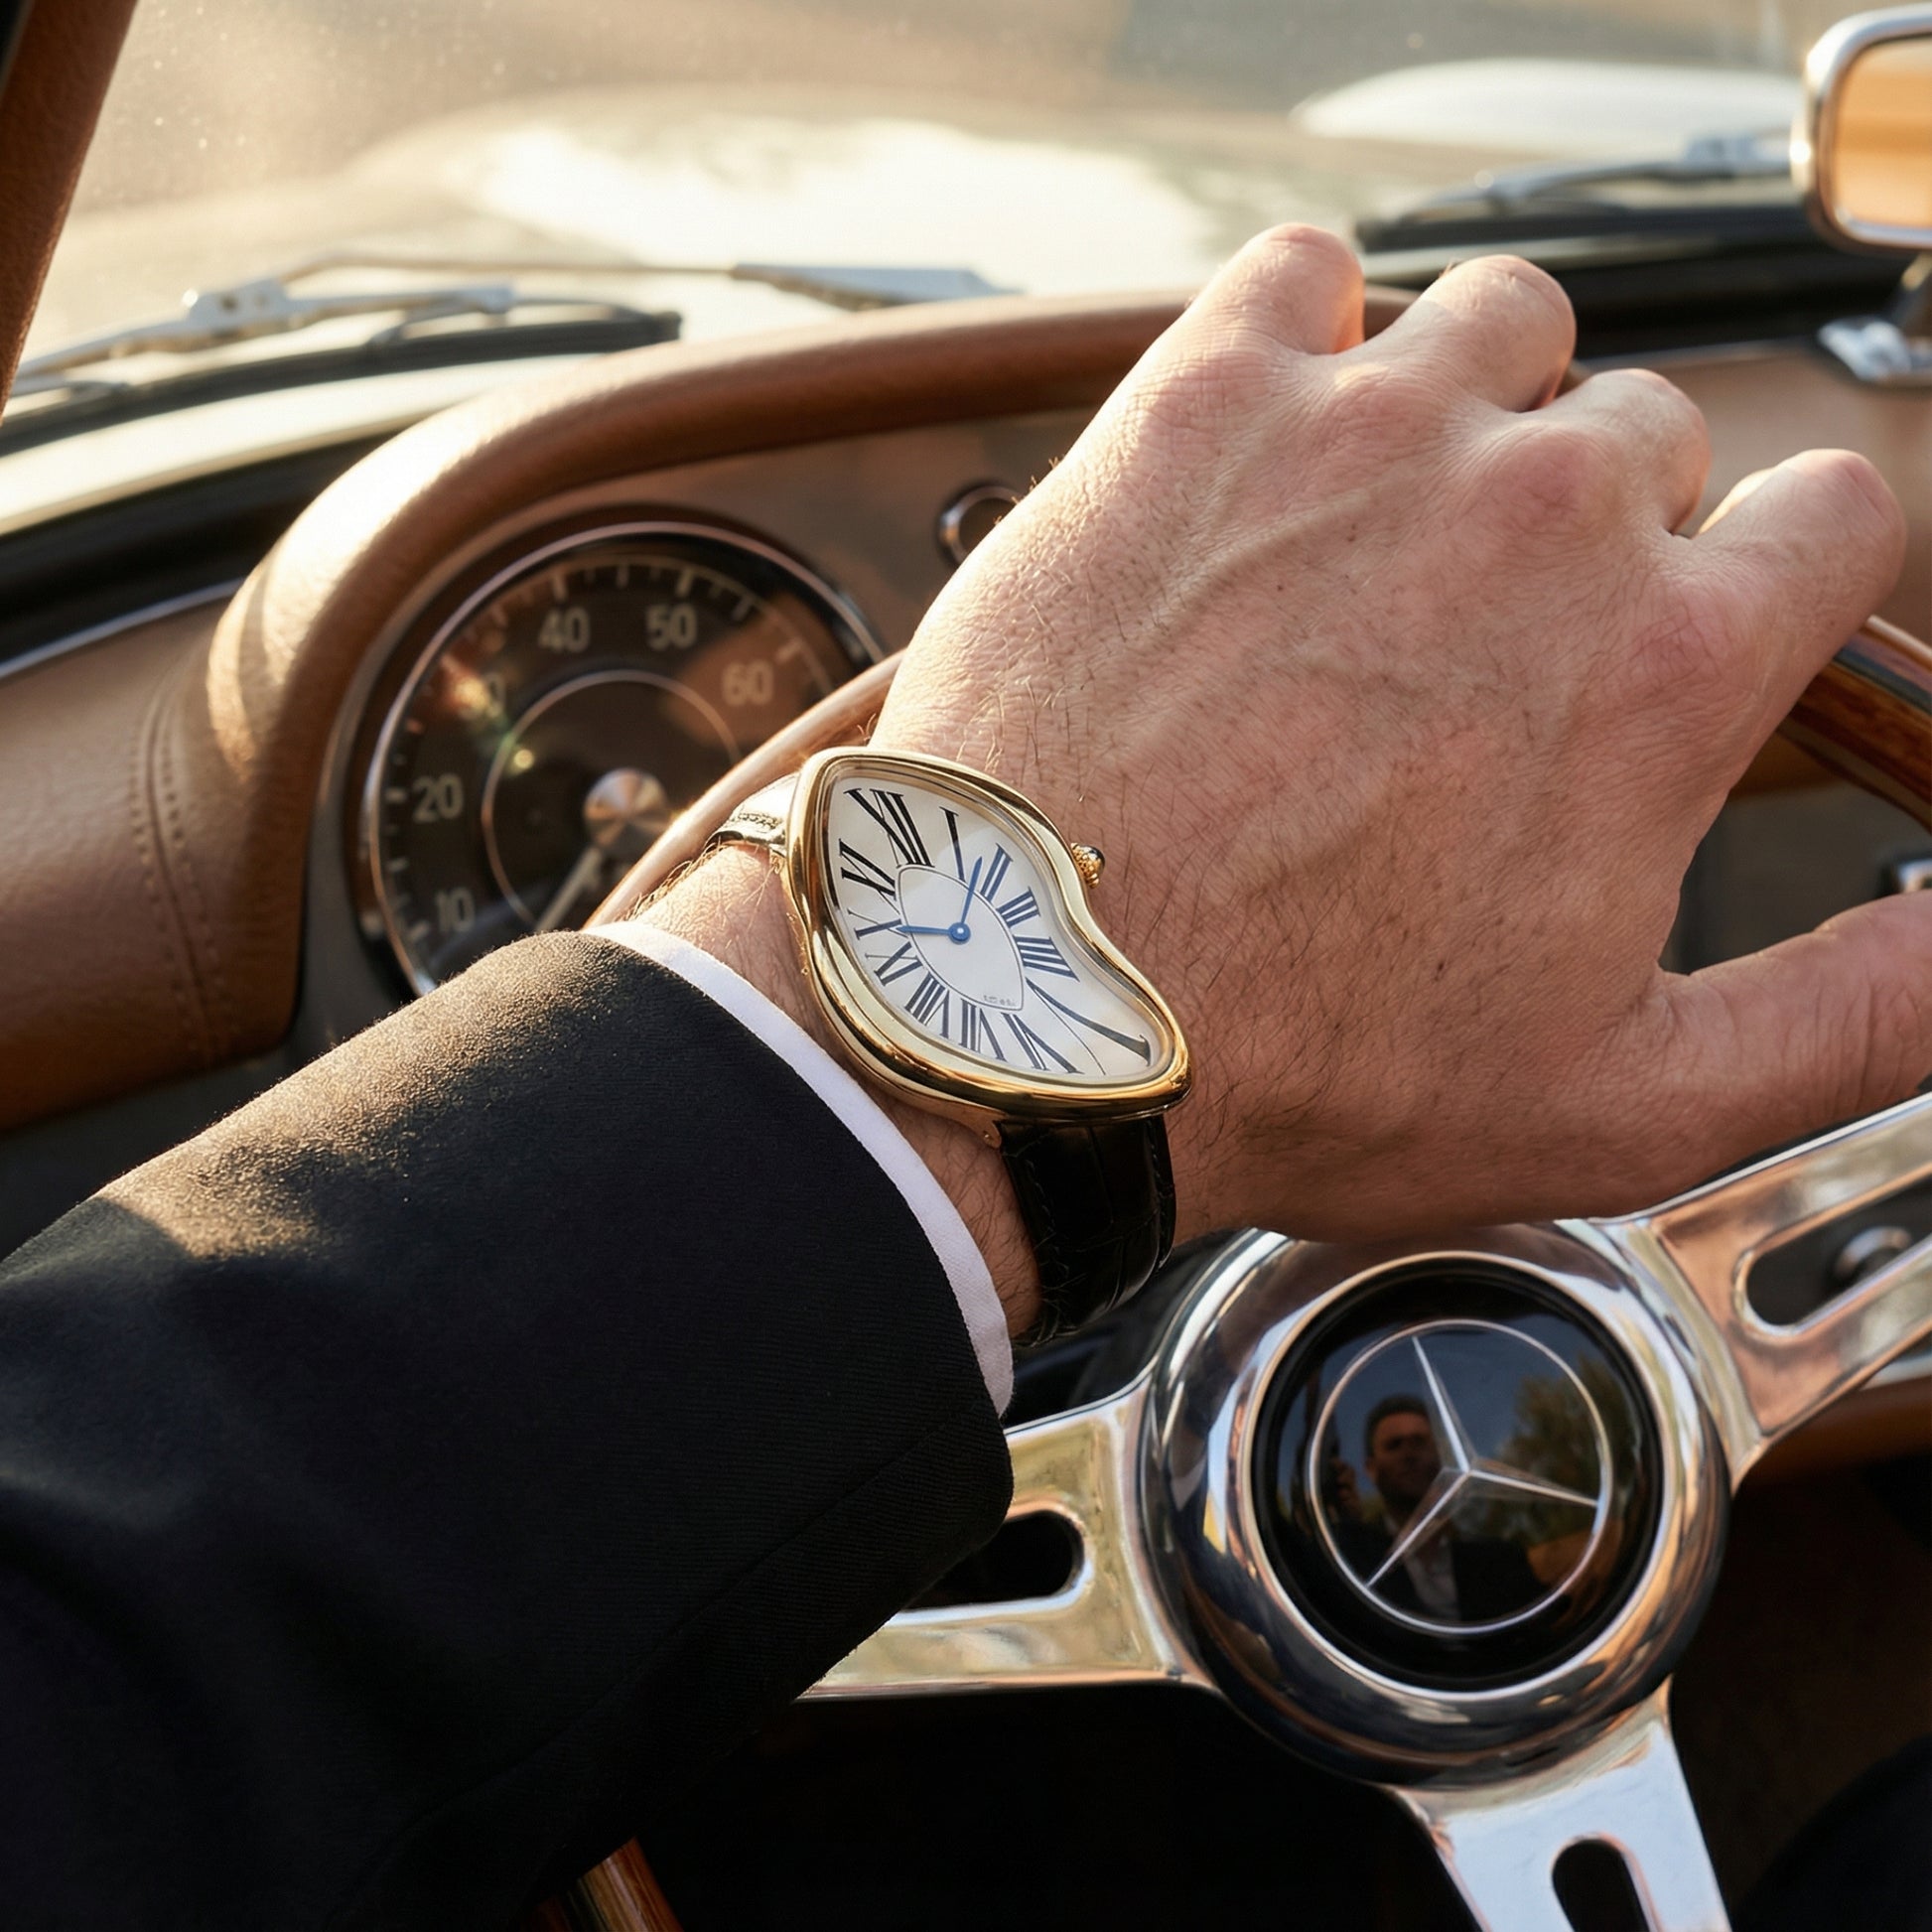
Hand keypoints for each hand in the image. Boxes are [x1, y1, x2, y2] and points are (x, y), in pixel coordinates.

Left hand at [868, 228, 1928, 1245]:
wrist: (1021, 1001)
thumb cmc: (1299, 1061)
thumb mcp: (1627, 1100)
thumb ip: (1858, 1013)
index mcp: (1667, 659)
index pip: (1832, 513)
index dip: (1769, 576)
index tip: (1686, 631)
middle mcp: (1540, 510)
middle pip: (1649, 434)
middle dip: (1595, 531)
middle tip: (1472, 653)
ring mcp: (1367, 431)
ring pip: (1503, 328)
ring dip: (1472, 413)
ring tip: (1379, 542)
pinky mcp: (1202, 399)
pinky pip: (1308, 273)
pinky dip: (1307, 335)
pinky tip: (1271, 446)